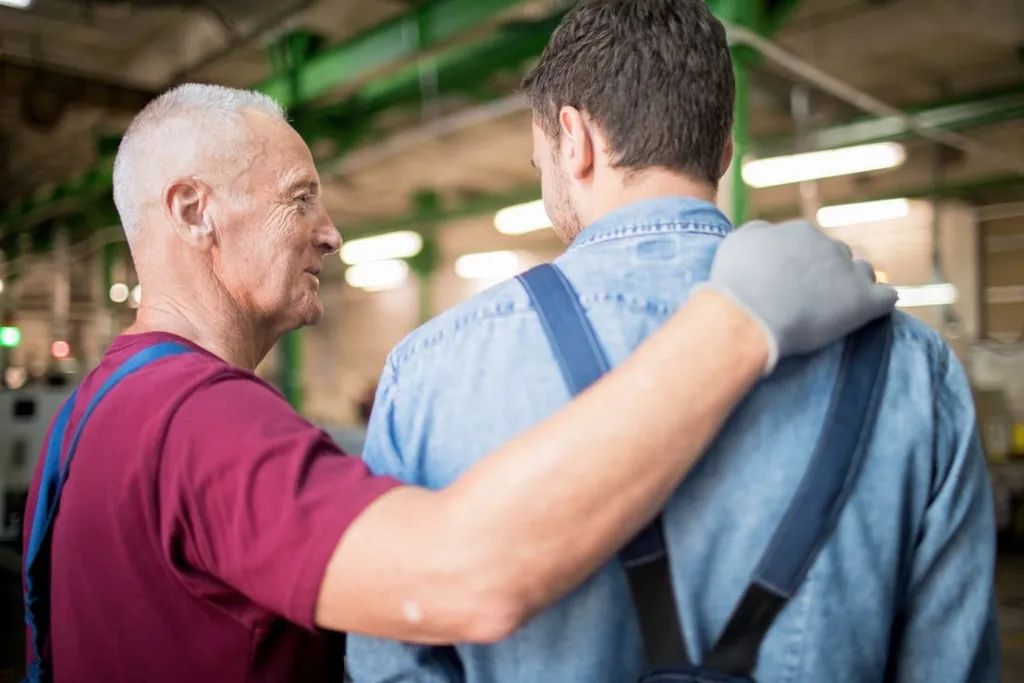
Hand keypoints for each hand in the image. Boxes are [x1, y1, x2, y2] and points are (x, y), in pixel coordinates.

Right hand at [701, 219, 896, 372]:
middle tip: (809, 297)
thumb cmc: (737, 280)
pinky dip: (880, 304)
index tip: (788, 282)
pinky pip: (887, 297)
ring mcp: (850, 273)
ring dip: (855, 284)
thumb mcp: (738, 242)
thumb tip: (769, 233)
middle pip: (838, 255)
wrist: (751, 313)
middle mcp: (829, 246)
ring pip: (863, 272)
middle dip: (828, 272)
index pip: (810, 244)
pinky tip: (871, 313)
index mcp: (801, 232)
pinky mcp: (865, 302)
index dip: (800, 264)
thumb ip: (758, 233)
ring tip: (839, 307)